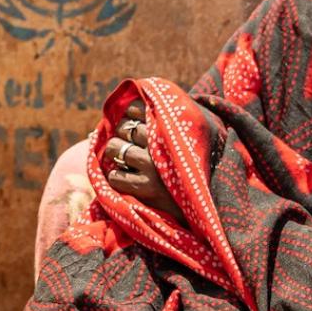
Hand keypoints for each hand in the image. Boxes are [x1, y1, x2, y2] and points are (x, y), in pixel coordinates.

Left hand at [103, 99, 181, 217]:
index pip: (136, 108)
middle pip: (122, 127)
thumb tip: (110, 119)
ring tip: (124, 161)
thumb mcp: (180, 135)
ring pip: (114, 147)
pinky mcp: (145, 187)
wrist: (201, 202)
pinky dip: (115, 177)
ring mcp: (152, 165)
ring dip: (114, 154)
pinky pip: (114, 175)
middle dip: (120, 134)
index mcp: (170, 126)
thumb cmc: (185, 164)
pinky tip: (127, 179)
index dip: (128, 114)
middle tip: (128, 144)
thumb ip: (156, 121)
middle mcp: (161, 143)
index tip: (131, 122)